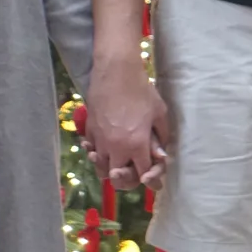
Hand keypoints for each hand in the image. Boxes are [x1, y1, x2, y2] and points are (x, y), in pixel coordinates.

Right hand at [86, 58, 169, 192]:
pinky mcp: (90, 130)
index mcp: (136, 145)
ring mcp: (100, 140)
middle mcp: (116, 148)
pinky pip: (91, 151)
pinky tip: (103, 147)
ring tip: (117, 162)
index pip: (143, 174)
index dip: (151, 179)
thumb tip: (161, 154)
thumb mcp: (159, 112)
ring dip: (110, 169)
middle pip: (119, 179)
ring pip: (101, 169)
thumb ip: (161, 136)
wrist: (115, 71)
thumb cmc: (141, 90)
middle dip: (128, 180)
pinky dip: (97, 154)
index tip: (153, 180)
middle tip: (134, 172)